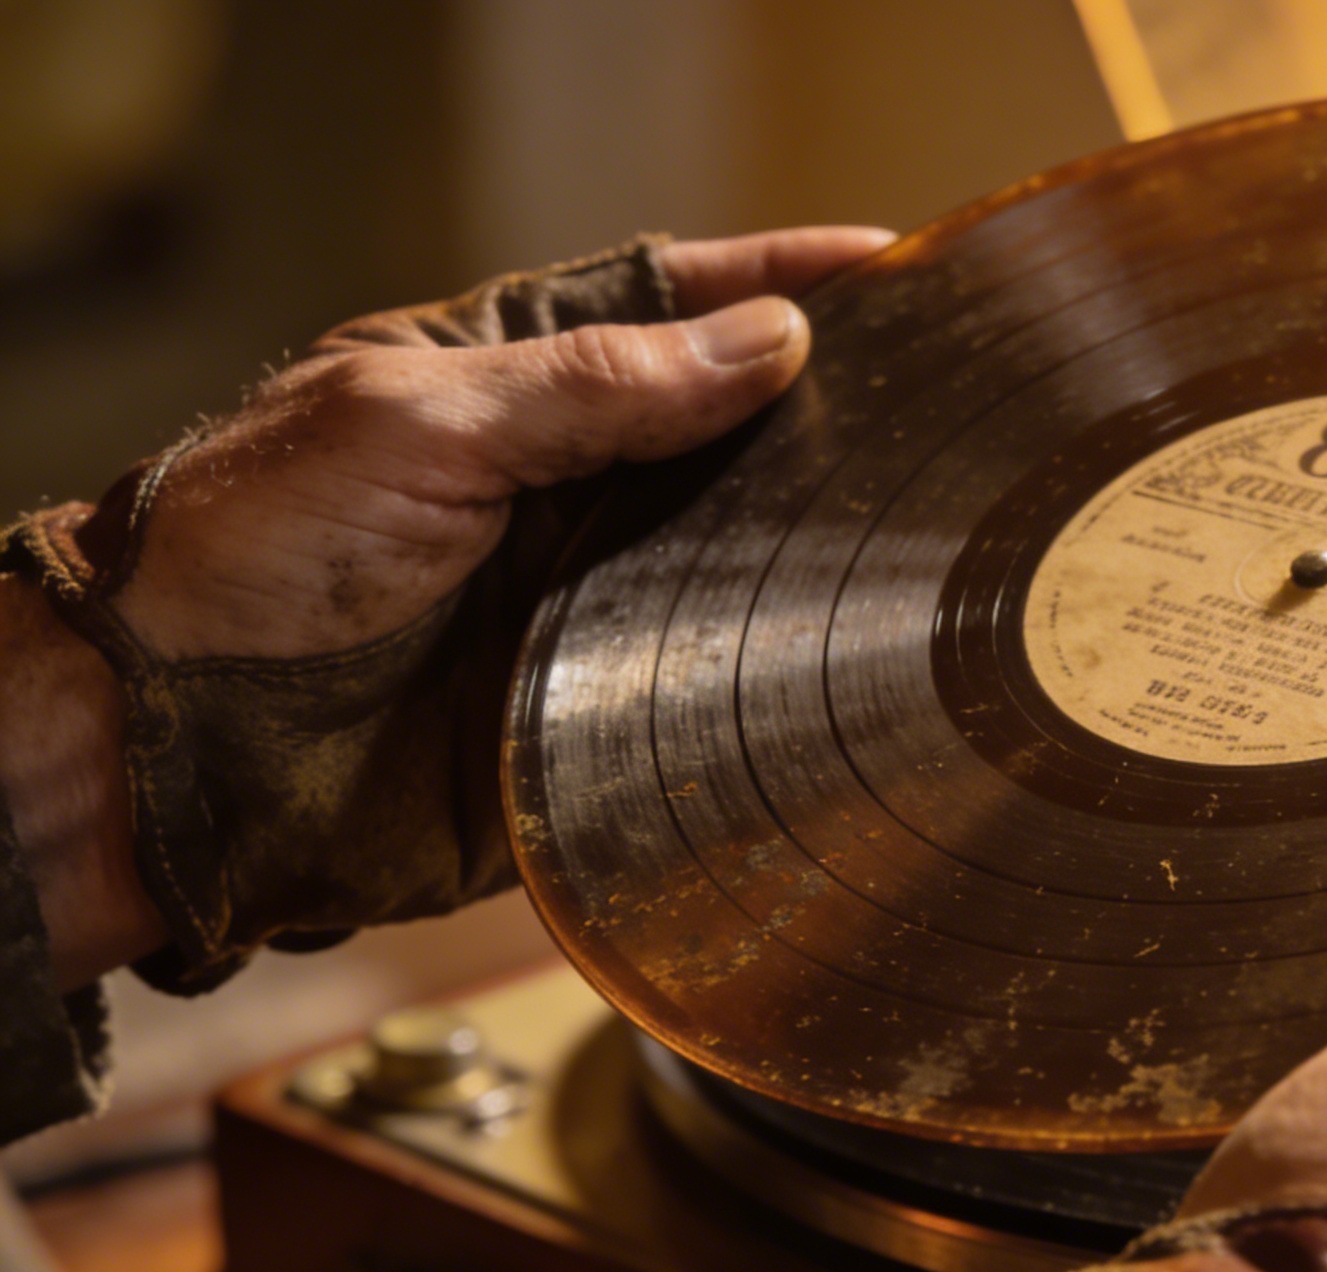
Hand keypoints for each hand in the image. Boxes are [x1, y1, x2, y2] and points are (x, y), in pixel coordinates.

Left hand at [102, 227, 890, 660]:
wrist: (178, 745)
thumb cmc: (256, 551)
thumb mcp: (420, 427)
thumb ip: (595, 388)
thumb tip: (771, 342)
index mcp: (516, 382)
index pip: (672, 308)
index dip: (779, 284)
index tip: (893, 268)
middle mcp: (569, 481)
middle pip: (733, 431)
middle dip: (832, 411)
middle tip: (944, 397)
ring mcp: (593, 593)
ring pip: (746, 553)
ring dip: (825, 538)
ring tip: (941, 514)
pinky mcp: (605, 704)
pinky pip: (721, 677)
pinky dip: (788, 664)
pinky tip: (867, 641)